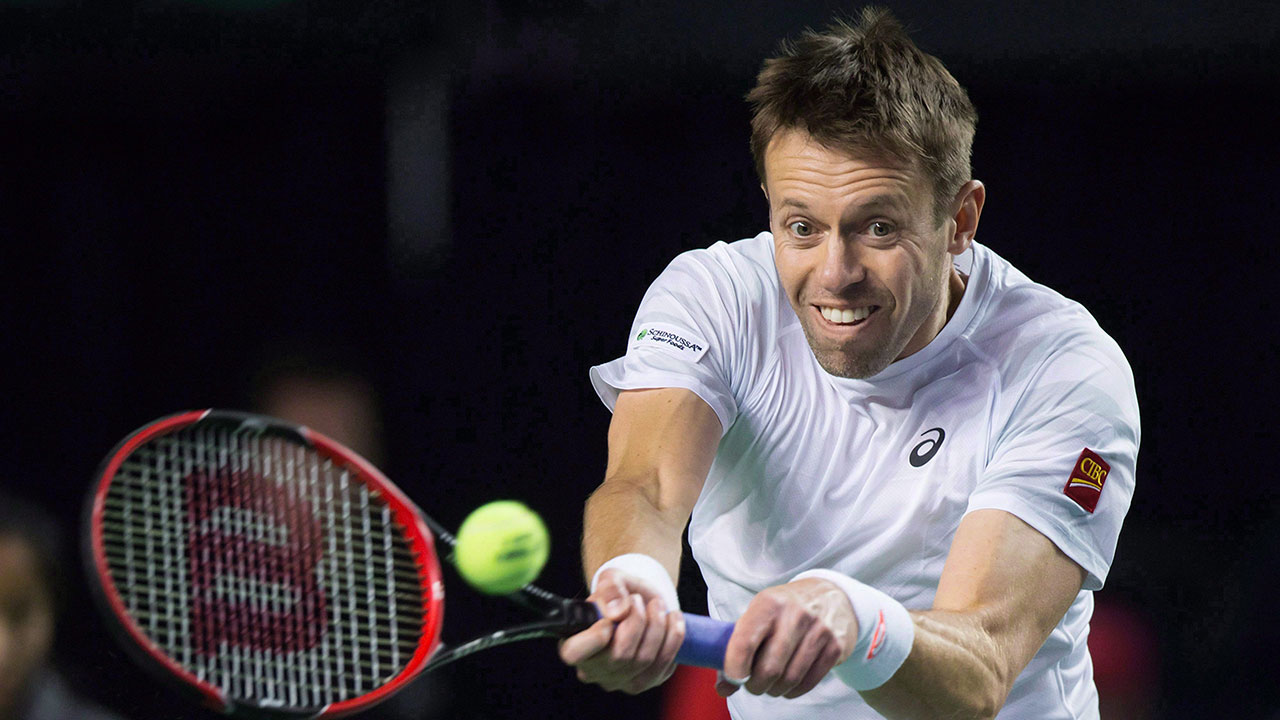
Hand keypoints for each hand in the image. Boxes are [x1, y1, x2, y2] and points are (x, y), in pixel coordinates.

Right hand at [557, 568, 686, 693]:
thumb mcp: (611, 579)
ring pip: (643, 660)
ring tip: (657, 605)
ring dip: (657, 626)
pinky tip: (672, 619)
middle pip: (619, 656)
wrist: (642, 603)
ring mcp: (619, 680)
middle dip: (636, 621)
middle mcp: (593, 669)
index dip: (594, 638)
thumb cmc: (619, 593)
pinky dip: (673, 637)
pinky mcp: (646, 681)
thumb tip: (617, 611)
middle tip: (639, 600)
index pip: (574, 653)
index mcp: (574, 643)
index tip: (609, 618)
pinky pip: (663, 664)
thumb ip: (610, 588)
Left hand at [715, 578, 855, 698]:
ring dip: (775, 690)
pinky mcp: (835, 646)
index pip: (745, 643)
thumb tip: (724, 687)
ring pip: (790, 678)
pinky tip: (788, 685)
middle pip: (770, 668)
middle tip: (752, 685)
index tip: (733, 679)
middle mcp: (795, 615)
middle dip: (756, 685)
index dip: (735, 669)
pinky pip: (810, 682)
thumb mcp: (760, 614)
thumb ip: (739, 645)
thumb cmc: (784, 609)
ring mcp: (819, 630)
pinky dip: (794, 691)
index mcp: (769, 603)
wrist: (830, 595)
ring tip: (770, 685)